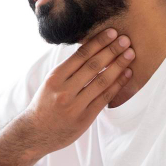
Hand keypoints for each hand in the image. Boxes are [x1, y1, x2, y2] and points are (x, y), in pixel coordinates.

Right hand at [22, 27, 134, 153]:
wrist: (35, 133)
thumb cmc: (45, 104)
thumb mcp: (51, 83)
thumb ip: (69, 69)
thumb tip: (92, 49)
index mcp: (55, 77)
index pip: (80, 55)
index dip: (98, 42)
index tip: (112, 32)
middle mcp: (64, 90)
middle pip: (93, 66)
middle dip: (112, 51)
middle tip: (126, 40)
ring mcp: (74, 105)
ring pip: (101, 81)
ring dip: (118, 66)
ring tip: (130, 55)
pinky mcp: (84, 118)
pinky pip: (104, 98)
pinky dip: (117, 85)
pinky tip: (127, 75)